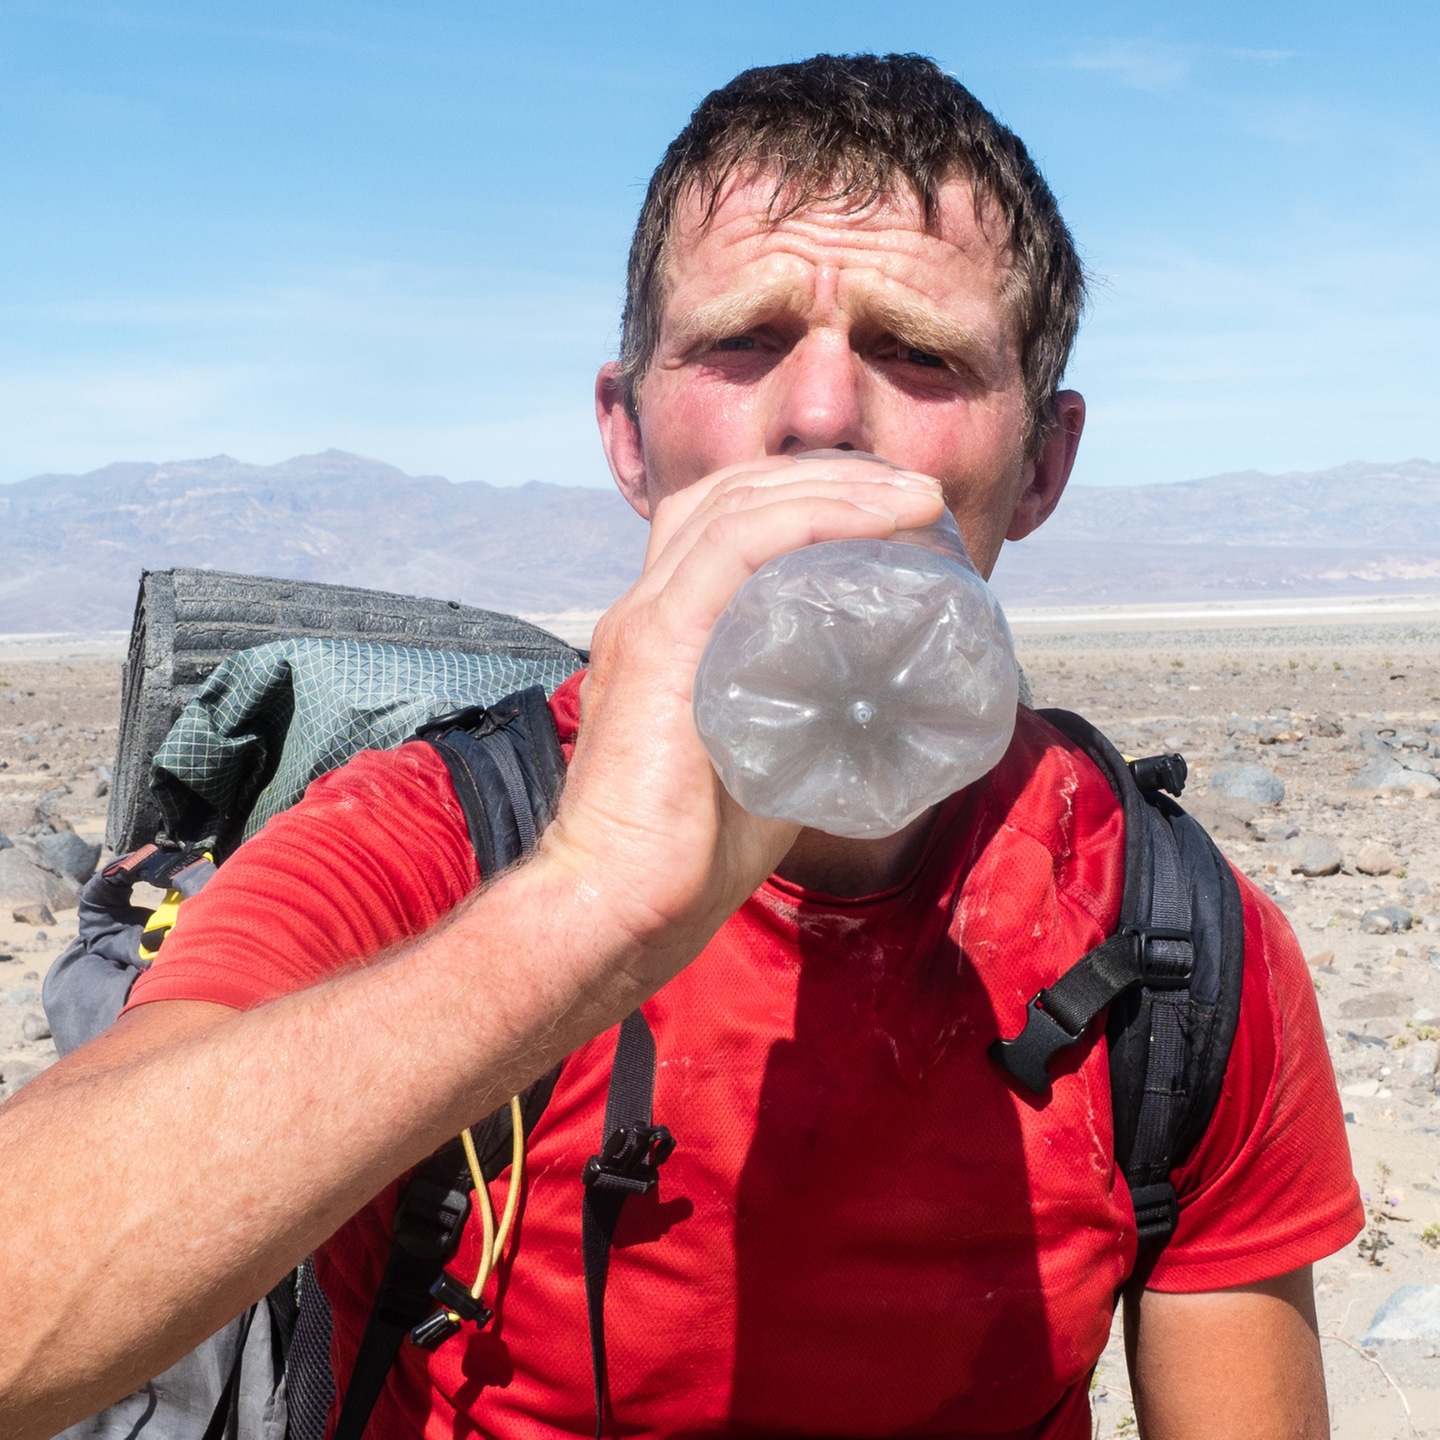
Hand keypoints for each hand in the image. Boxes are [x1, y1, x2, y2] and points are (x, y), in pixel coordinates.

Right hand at [539, 453, 943, 971]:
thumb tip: (880, 715)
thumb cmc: (691, 853)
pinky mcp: (658, 644)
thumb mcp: (765, 763)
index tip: (891, 511)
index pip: (724, 519)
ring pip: (739, 504)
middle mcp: (645, 606)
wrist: (620, 907)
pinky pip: (738, 546)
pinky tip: (881, 519)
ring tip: (914, 499)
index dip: (806, 494)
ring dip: (838, 486)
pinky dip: (814, 516)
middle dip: (829, 475)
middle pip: (732, 492)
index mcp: (664, 627)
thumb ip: (804, 727)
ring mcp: (646, 618)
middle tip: (912, 495)